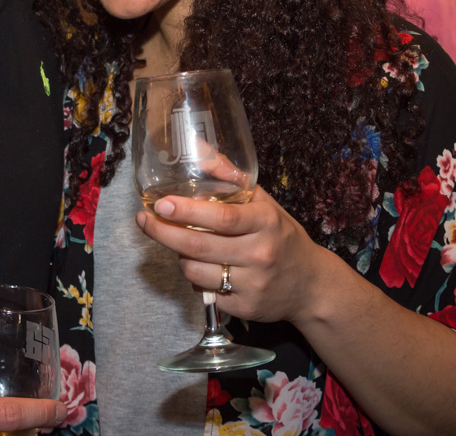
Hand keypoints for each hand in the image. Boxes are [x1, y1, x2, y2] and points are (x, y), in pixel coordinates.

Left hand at [135, 186, 331, 327]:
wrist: (312, 285)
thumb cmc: (280, 234)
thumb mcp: (263, 202)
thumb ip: (230, 176)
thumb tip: (198, 147)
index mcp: (265, 222)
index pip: (221, 217)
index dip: (187, 212)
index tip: (161, 204)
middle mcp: (260, 254)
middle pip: (199, 246)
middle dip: (164, 233)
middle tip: (144, 220)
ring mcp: (253, 284)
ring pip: (196, 271)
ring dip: (178, 255)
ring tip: (179, 242)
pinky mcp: (245, 308)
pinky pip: (205, 291)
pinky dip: (195, 277)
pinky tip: (202, 266)